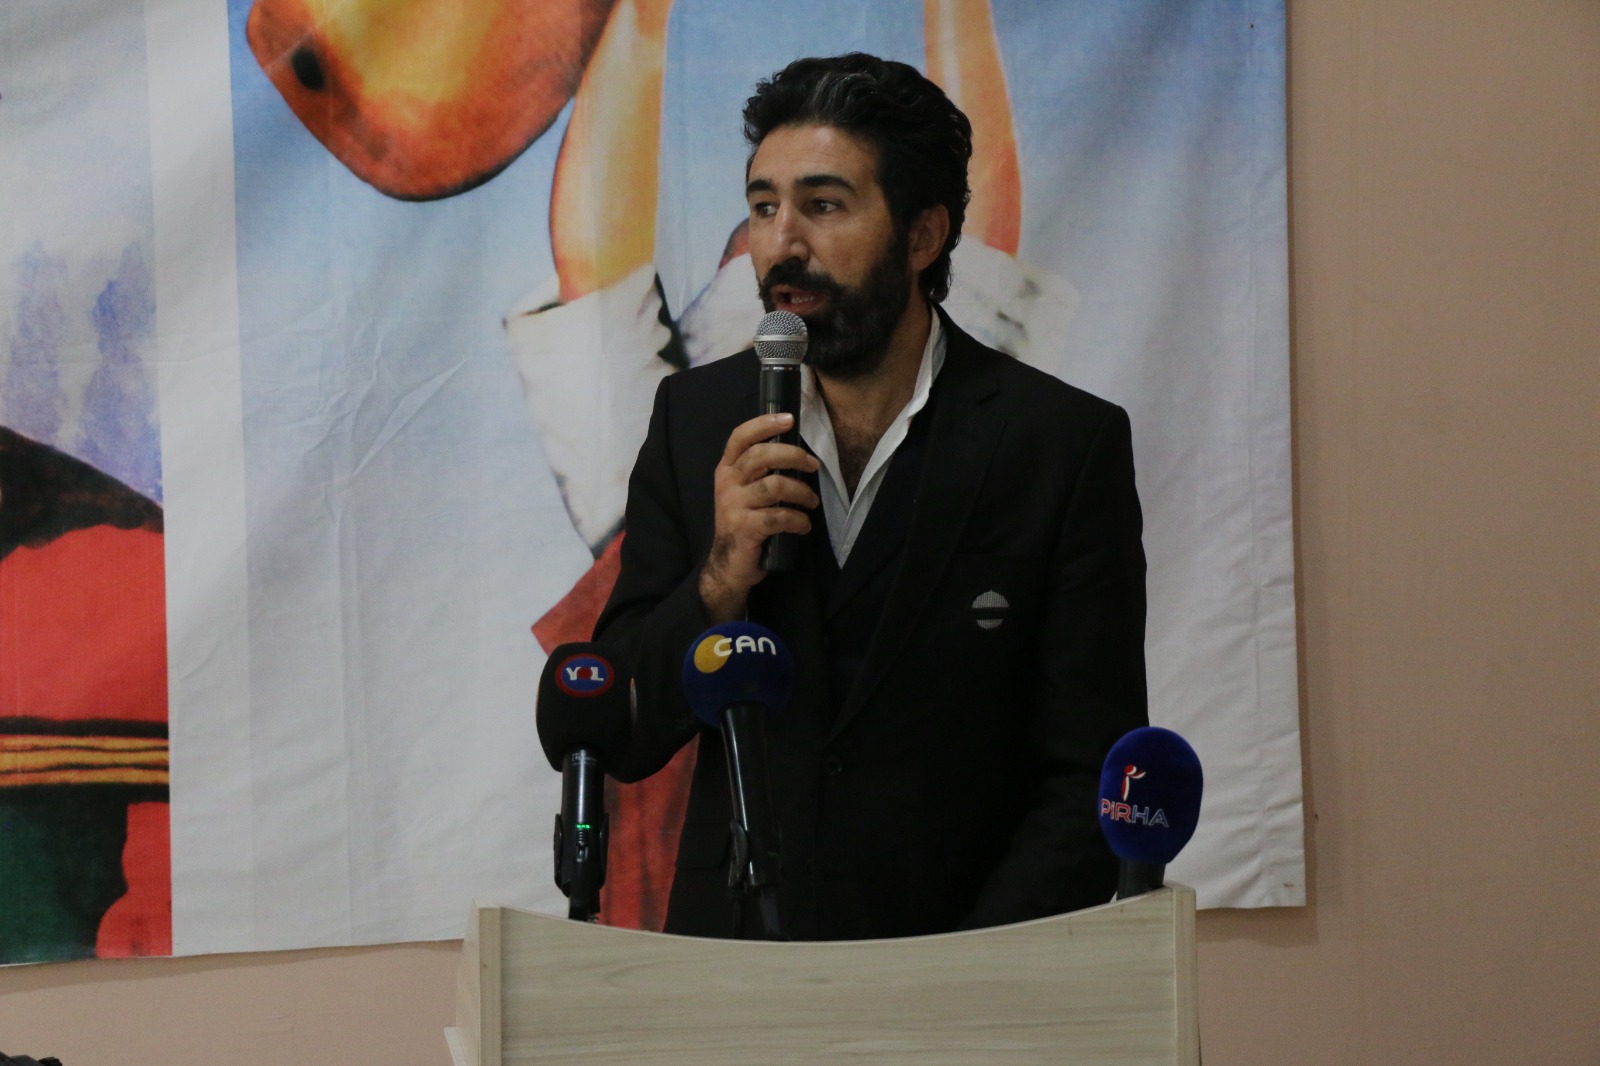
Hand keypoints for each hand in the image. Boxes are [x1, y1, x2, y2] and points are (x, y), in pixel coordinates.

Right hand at [699, 413, 819, 621]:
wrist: (728, 565)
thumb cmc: (744, 523)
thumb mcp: (745, 492)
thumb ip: (760, 472)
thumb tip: (796, 452)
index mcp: (726, 470)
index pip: (740, 437)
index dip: (764, 424)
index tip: (789, 419)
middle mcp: (726, 483)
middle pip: (761, 456)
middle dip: (794, 456)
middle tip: (813, 466)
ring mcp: (733, 506)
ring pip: (774, 486)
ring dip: (802, 492)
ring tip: (812, 502)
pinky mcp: (744, 528)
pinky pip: (778, 517)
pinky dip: (798, 520)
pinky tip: (804, 525)